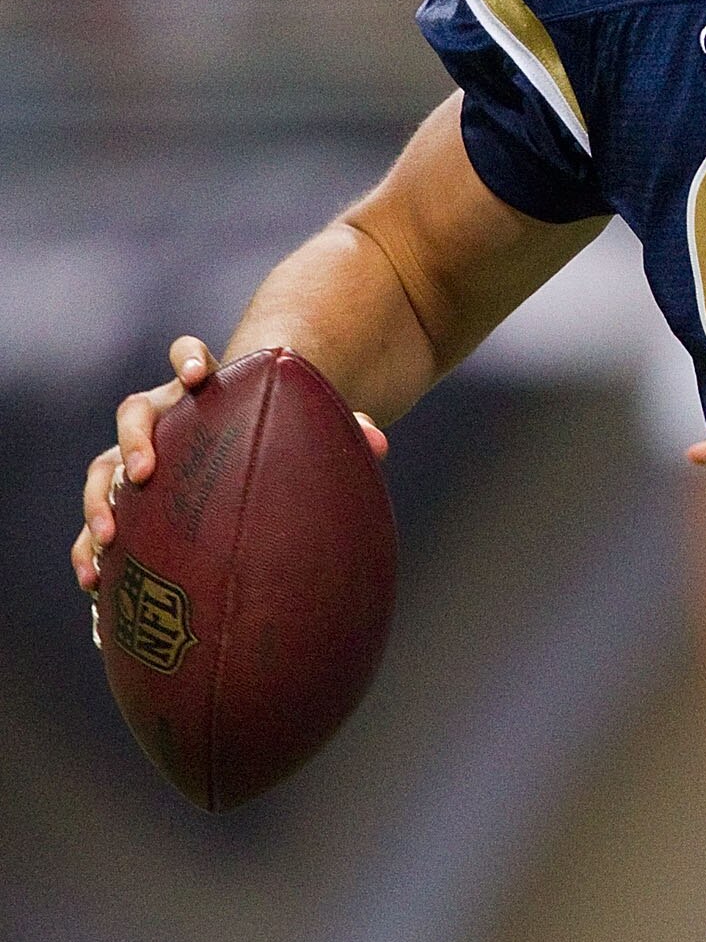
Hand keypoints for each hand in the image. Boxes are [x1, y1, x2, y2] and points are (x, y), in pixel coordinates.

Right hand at [71, 336, 391, 597]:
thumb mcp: (312, 428)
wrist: (251, 450)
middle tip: (143, 473)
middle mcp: (165, 417)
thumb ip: (344, 429)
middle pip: (135, 415)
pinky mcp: (128, 501)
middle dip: (134, 440)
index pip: (188, 357)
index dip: (188, 357)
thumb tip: (377, 443)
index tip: (198, 372)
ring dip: (99, 501)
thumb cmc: (284, 434)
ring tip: (109, 539)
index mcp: (207, 390)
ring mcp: (140, 457)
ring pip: (103, 469)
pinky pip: (99, 523)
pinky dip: (92, 551)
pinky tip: (96, 584)